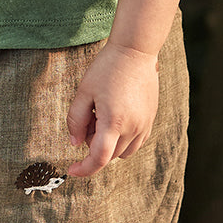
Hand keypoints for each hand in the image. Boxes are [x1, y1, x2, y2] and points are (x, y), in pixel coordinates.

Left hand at [65, 42, 159, 177]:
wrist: (135, 51)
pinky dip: (122, 138)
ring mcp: (145, 125)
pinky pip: (135, 142)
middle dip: (94, 145)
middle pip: (109, 154)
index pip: (99, 158)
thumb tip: (75, 143)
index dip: (84, 169)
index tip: (72, 170)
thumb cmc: (107, 68)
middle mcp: (133, 128)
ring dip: (109, 143)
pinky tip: (115, 115)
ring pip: (123, 151)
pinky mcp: (150, 120)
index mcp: (114, 121)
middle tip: (88, 118)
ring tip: (102, 114)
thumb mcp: (84, 92)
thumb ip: (76, 120)